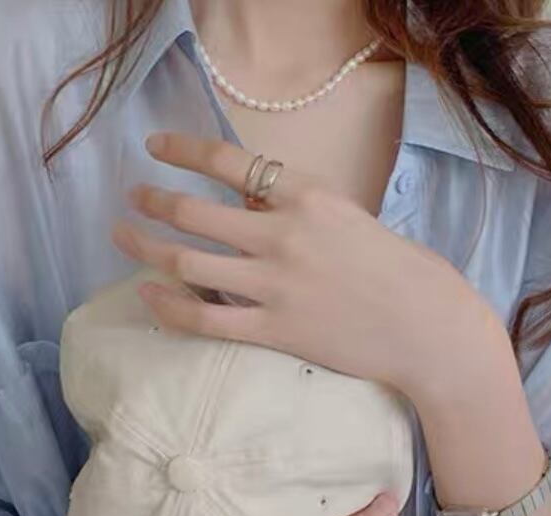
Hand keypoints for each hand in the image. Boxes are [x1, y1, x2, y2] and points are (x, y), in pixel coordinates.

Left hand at [110, 131, 512, 407]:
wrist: (426, 327)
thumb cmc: (400, 272)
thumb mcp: (349, 218)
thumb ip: (297, 210)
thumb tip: (248, 202)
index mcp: (307, 197)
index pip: (229, 162)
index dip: (182, 151)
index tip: (156, 148)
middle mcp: (283, 235)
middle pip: (194, 212)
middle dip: (152, 201)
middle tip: (132, 199)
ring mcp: (275, 285)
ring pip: (187, 262)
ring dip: (145, 248)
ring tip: (124, 240)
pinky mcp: (275, 331)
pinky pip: (204, 318)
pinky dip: (168, 306)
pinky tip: (148, 295)